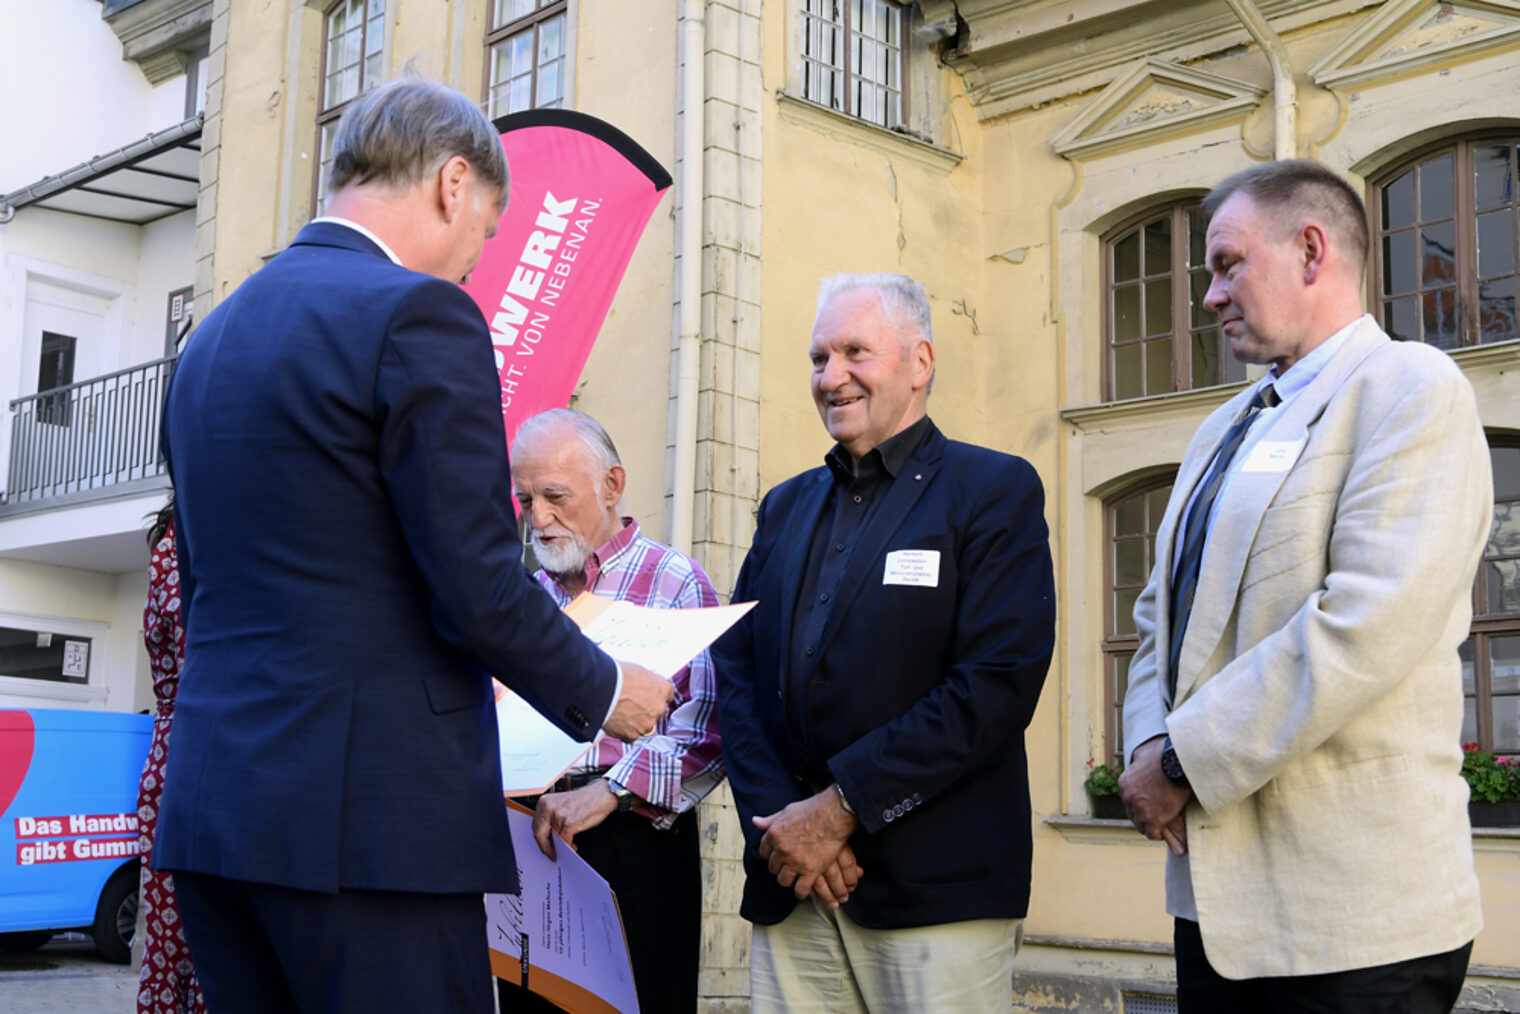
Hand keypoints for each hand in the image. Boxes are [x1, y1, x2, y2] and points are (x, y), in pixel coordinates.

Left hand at [532, 781, 618, 859]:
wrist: (602, 794)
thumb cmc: (584, 800)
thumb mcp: (561, 806)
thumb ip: (550, 818)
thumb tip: (546, 836)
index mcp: (544, 801)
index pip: (535, 826)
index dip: (540, 840)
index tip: (544, 848)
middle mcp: (549, 806)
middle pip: (539, 834)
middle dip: (546, 847)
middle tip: (552, 854)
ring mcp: (559, 814)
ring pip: (553, 838)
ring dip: (561, 846)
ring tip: (569, 845)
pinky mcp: (569, 821)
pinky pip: (565, 839)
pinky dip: (569, 845)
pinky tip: (573, 844)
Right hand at [603, 662, 673, 742]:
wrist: (601, 689)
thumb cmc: (617, 677)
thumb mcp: (639, 671)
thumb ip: (647, 682)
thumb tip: (644, 685)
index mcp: (663, 689)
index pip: (667, 695)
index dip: (656, 695)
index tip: (650, 696)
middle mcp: (658, 708)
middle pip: (656, 712)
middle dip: (646, 710)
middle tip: (631, 703)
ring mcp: (646, 723)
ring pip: (644, 725)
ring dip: (636, 721)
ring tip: (621, 712)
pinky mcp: (632, 734)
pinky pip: (631, 736)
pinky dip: (625, 731)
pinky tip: (617, 721)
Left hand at [752, 785, 859, 902]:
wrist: (832, 814)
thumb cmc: (812, 810)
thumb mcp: (786, 811)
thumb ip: (770, 820)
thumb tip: (755, 821)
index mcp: (774, 835)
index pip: (763, 852)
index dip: (771, 855)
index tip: (777, 856)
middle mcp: (781, 850)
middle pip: (773, 868)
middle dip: (779, 868)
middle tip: (788, 867)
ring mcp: (795, 862)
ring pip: (784, 880)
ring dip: (789, 880)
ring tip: (795, 878)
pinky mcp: (810, 871)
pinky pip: (800, 890)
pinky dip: (801, 892)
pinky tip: (804, 889)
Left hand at [1118, 735, 1192, 855]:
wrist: (1176, 763)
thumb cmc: (1164, 754)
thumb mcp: (1144, 753)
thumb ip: (1138, 759)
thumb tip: (1139, 757)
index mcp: (1124, 783)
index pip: (1128, 801)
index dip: (1139, 805)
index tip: (1149, 806)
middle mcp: (1128, 798)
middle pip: (1132, 814)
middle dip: (1143, 816)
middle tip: (1155, 817)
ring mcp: (1139, 810)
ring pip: (1141, 826)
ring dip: (1150, 826)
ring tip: (1161, 826)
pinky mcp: (1152, 819)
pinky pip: (1152, 834)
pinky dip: (1158, 834)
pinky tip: (1164, 831)